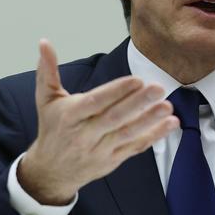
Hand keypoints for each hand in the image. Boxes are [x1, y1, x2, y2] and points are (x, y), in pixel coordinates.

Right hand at [18, 39, 178, 204]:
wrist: (51, 171)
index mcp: (70, 116)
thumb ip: (47, 71)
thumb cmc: (53, 129)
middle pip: (114, 118)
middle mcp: (85, 134)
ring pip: (127, 134)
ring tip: (168, 106)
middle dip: (138, 103)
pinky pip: (135, 147)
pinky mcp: (112, 160)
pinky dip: (153, 136)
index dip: (116, 91)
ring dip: (149, 120)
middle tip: (158, 88)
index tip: (136, 80)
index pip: (95, 102)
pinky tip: (170, 124)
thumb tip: (44, 43)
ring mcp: (100, 150)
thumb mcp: (46, 100)